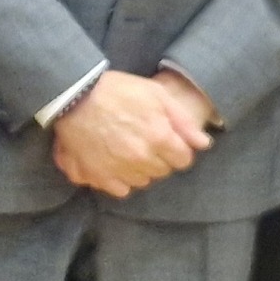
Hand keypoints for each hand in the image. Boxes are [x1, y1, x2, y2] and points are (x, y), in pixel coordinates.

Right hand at [50, 70, 208, 199]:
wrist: (74, 96)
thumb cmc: (117, 90)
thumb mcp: (155, 94)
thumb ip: (182, 121)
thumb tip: (204, 143)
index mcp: (159, 137)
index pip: (182, 160)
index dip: (177, 149)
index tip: (167, 140)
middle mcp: (141, 158)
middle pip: (162, 171)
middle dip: (158, 158)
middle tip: (145, 140)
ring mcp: (119, 169)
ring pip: (143, 181)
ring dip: (140, 169)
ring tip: (128, 149)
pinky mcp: (99, 175)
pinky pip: (121, 190)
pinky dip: (121, 179)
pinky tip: (115, 163)